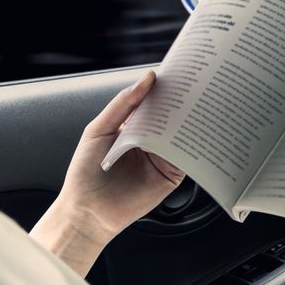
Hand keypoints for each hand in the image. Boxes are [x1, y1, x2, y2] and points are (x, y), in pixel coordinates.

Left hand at [30, 71, 185, 274]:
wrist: (87, 211)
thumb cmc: (85, 172)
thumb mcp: (98, 129)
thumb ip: (123, 104)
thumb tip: (147, 78)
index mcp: (134, 126)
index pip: (155, 103)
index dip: (166, 89)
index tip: (180, 73)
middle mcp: (151, 140)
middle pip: (172, 117)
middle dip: (183, 102)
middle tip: (197, 86)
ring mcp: (163, 157)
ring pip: (182, 135)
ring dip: (191, 122)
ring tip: (199, 106)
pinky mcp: (172, 174)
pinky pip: (187, 157)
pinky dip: (193, 146)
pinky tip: (195, 136)